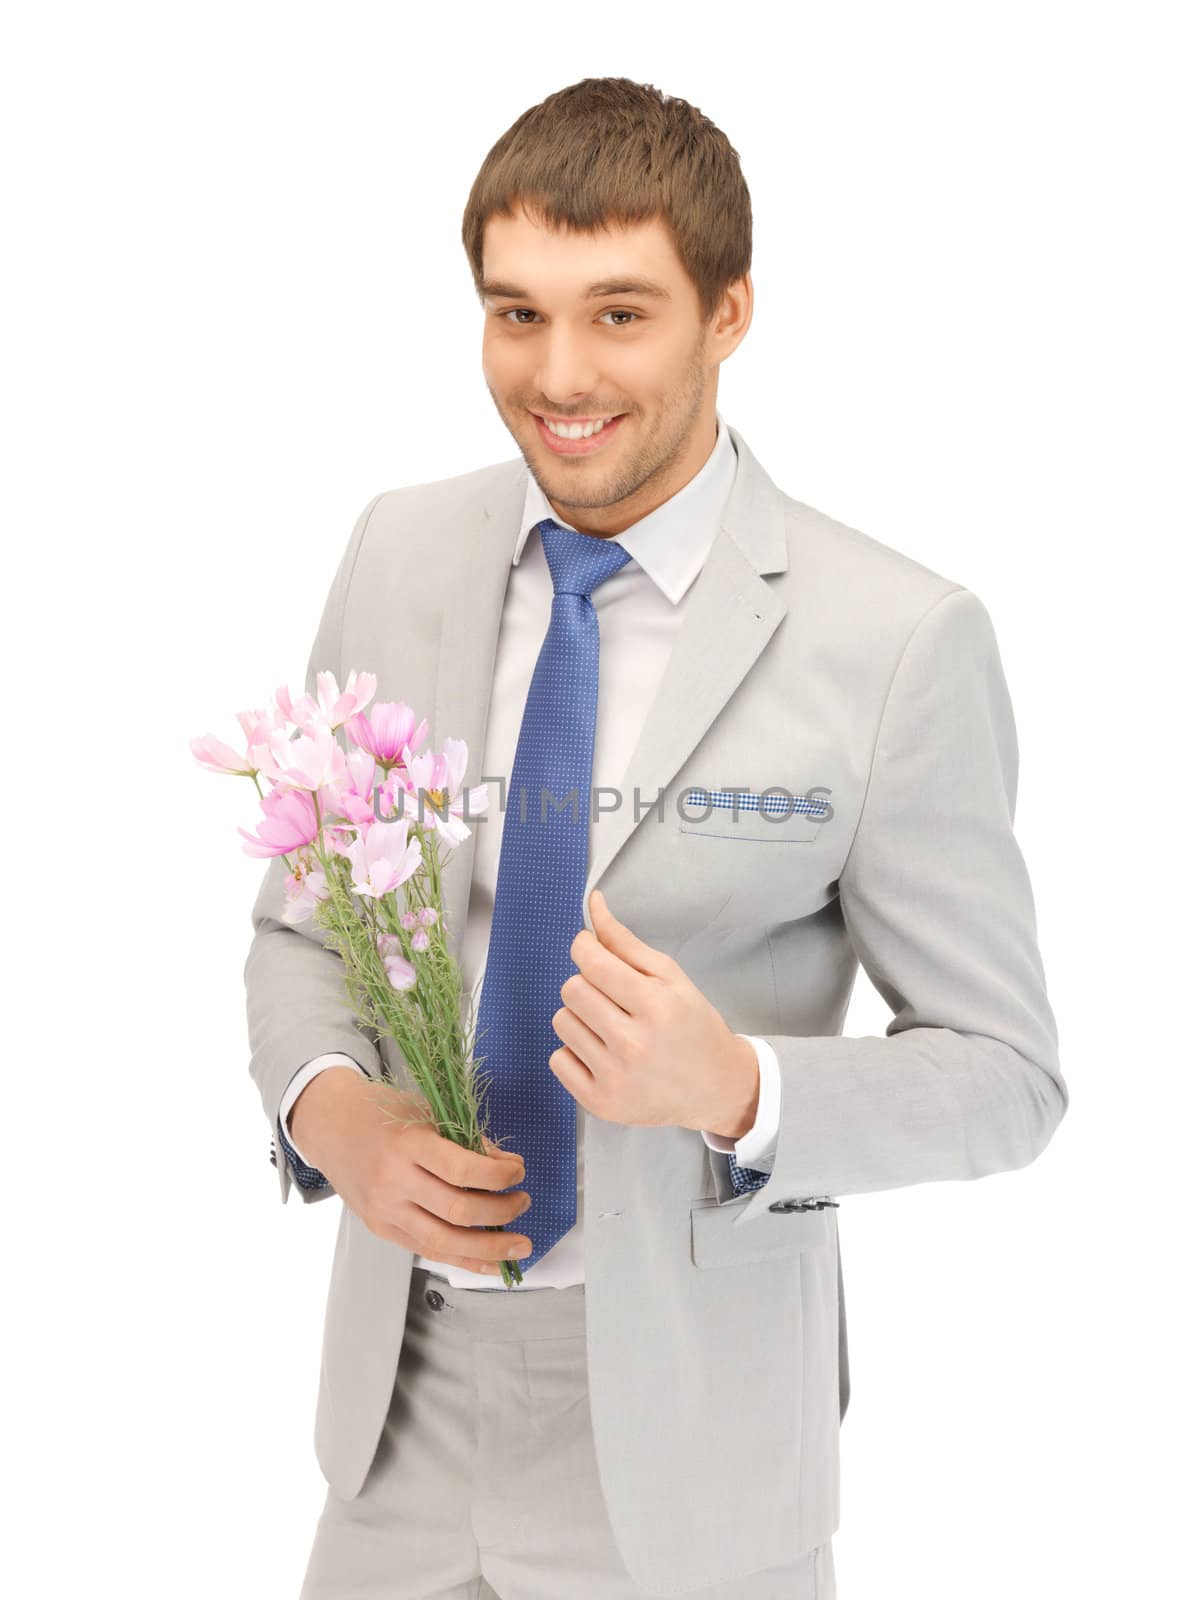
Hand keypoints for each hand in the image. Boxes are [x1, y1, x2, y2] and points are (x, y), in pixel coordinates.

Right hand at [289, 1069, 532, 1274]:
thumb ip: (467, 1141)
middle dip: (501, 1212)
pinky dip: (462, 1259)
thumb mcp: (427, 1112)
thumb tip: (507, 1167)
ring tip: (519, 1245)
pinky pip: (426, 1250)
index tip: (518, 1171)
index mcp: (408, 1145)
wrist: (331, 1126)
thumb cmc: (383, 1113)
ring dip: (488, 1249)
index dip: (498, 1177)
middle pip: (457, 1212)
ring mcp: (385, 1211)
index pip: (461, 1170)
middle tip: (524, 1202)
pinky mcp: (381, 1229)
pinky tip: (488, 1262)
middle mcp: (394, 1182)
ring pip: (443, 1242)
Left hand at [548, 888, 757, 1135]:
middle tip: (611, 996)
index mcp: (656, 1006)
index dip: (584, 948)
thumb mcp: (670, 977)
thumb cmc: (692, 1026)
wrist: (715, 1088)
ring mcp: (615, 1078)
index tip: (592, 951)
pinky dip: (574, 1052)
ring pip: (561, 1022)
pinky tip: (602, 1054)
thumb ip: (625, 941)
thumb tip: (593, 903)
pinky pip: (557, 1060)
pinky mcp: (601, 1103)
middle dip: (586, 984)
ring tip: (609, 1026)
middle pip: (571, 991)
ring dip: (579, 1017)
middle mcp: (634, 1044)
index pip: (592, 963)